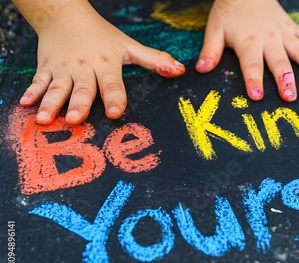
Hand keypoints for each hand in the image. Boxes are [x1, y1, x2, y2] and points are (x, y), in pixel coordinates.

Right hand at [19, 1, 184, 124]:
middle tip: (75, 119)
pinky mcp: (46, 68)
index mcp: (106, 65)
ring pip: (56, 88)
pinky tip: (25, 105)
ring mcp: (63, 69)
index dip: (115, 98)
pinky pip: (38, 81)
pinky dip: (31, 93)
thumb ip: (154, 60)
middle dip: (79, 104)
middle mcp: (84, 69)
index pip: (112, 84)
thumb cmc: (102, 36)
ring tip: (45, 119)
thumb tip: (180, 70)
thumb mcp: (129, 46)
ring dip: (51, 104)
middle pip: (82, 89)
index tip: (115, 113)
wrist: (66, 15)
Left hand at [196, 0, 298, 101]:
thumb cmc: (229, 11)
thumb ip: (209, 51)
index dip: (253, 80)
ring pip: (298, 50)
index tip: (257, 96)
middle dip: (285, 80)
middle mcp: (269, 39)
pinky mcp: (291, 27)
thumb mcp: (214, 30)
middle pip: (278, 62)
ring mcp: (283, 33)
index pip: (251, 65)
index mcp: (249, 42)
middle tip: (290, 97)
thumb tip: (201, 70)